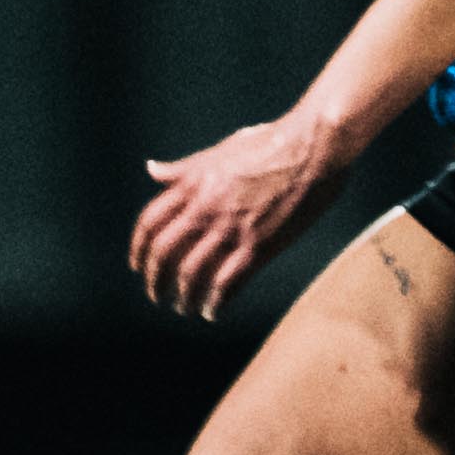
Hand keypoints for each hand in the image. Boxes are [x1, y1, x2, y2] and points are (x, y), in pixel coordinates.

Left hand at [130, 115, 350, 320]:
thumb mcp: (221, 149)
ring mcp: (231, 227)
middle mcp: (205, 208)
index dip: (139, 250)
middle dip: (156, 281)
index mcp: (193, 184)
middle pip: (163, 254)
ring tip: (186, 309)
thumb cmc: (274, 141)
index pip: (150, 224)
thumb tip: (152, 169)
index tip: (139, 267)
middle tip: (159, 297)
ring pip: (191, 273)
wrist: (315, 145)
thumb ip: (184, 168)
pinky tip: (214, 312)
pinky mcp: (259, 244)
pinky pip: (226, 283)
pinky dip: (215, 303)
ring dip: (184, 297)